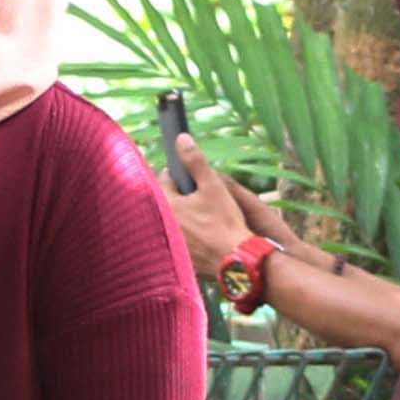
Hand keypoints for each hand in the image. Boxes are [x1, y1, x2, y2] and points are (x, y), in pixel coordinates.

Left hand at [167, 155, 270, 279]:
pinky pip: (179, 240)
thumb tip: (181, 138)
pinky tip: (204, 237)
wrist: (236, 260)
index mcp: (167, 204)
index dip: (181, 177)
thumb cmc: (225, 222)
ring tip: (205, 219)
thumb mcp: (213, 186)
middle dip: (181, 197)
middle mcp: (162, 225)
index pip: (165, 180)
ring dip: (183, 217)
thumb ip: (195, 161)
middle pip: (167, 201)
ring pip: (173, 221)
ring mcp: (169, 243)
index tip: (195, 181)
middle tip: (202, 200)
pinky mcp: (178, 258)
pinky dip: (187, 236)